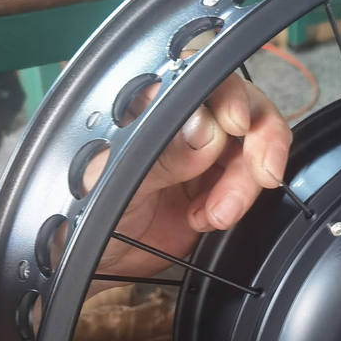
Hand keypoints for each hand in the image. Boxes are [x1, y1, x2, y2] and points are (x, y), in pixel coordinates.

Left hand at [93, 74, 291, 277]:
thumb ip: (160, 156)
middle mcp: (179, 122)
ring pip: (251, 148)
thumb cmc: (78, 215)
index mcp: (146, 105)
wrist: (90, 262)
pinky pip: (247, 183)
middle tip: (262, 174)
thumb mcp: (112, 184)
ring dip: (244, 184)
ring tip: (215, 214)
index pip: (200, 78)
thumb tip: (206, 129)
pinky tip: (207, 219)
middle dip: (259, 141)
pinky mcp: (214, 185)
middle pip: (242, 107)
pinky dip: (239, 203)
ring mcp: (200, 154)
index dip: (229, 95)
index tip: (238, 126)